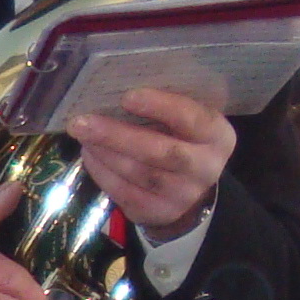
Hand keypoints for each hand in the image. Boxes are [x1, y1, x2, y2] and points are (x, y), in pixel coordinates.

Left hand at [65, 85, 232, 242]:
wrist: (190, 186)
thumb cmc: (182, 137)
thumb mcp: (186, 119)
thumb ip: (165, 105)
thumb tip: (116, 87)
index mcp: (218, 136)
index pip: (192, 119)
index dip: (160, 107)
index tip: (127, 97)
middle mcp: (205, 168)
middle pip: (161, 152)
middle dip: (117, 136)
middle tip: (82, 122)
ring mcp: (183, 195)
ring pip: (139, 174)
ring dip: (104, 153)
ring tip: (82, 134)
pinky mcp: (160, 212)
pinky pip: (126, 193)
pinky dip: (102, 173)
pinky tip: (89, 155)